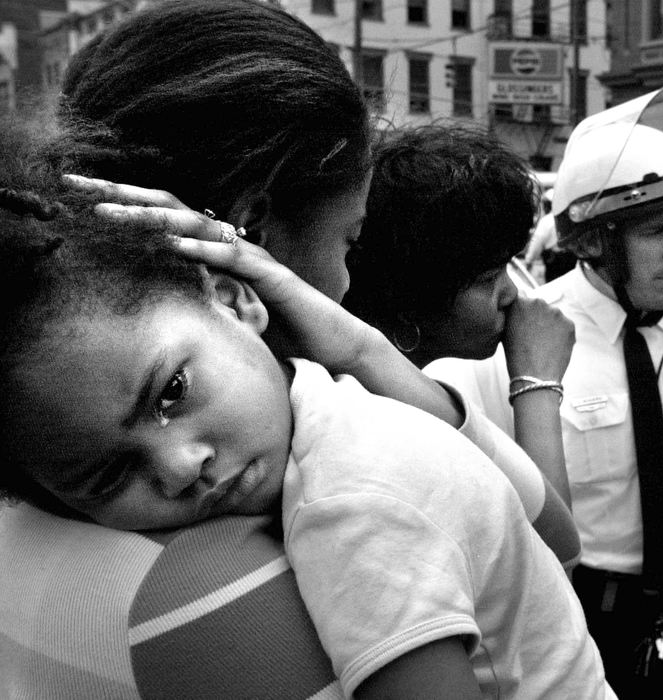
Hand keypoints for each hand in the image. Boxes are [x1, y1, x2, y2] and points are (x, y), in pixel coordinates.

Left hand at [63, 174, 379, 371]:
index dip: (125, 205)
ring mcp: (254, 259)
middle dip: (122, 195)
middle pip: (172, 210)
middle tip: (74, 182)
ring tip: (109, 212)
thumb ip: (201, 297)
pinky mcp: (275, 279)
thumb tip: (163, 298)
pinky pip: (234, 261)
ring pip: (198, 228)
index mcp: (220, 252)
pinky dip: (203, 252)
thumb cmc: (286, 332)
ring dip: (151, 219)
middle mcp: (234, 246)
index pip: (166, 221)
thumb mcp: (230, 313)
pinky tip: (173, 247)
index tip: (78, 197)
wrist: (336, 345)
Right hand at [502, 295, 574, 381]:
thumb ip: (511, 315)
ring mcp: (556, 313)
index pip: (522, 297)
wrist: (534, 377)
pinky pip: (565, 326)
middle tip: (533, 336)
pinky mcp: (569, 324)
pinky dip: (561, 335)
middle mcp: (538, 302)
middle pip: (539, 306)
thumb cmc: (516, 358)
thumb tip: (516, 310)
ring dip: (550, 325)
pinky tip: (552, 347)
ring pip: (553, 316)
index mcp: (519, 302)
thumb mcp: (504, 331)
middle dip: (537, 317)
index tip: (524, 320)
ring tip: (543, 344)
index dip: (523, 311)